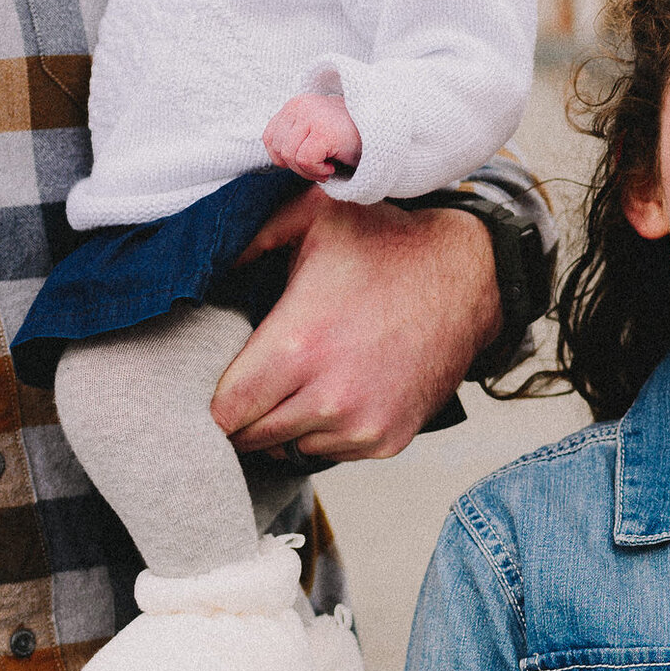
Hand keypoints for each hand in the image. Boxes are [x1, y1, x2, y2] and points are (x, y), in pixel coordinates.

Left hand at [212, 190, 501, 460]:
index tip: (223, 380)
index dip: (214, 399)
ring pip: (287, 449)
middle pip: (249, 439)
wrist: (470, 277)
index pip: (223, 413)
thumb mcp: (313, 216)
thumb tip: (199, 267)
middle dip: (246, 413)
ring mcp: (363, 424)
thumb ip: (247, 240)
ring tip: (302, 381)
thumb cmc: (389, 244)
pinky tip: (337, 391)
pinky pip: (329, 453)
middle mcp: (329, 397)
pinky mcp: (387, 440)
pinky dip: (324, 431)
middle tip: (257, 379)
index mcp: (298, 347)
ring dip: (284, 424)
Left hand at [263, 93, 363, 181]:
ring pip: (290, 157)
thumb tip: (278, 160)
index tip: (308, 161)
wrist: (384, 132)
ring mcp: (311, 116)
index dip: (285, 158)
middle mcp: (300, 106)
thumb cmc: (350, 138)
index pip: (270, 138)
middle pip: (279, 149)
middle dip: (297, 167)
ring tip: (327, 167)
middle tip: (321, 167)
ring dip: (308, 171)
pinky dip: (317, 171)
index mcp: (296, 105)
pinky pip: (305, 160)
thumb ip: (296, 137)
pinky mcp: (323, 131)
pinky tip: (333, 166)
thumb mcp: (316, 132)